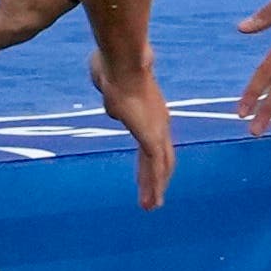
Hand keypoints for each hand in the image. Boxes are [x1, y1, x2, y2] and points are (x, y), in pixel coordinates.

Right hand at [93, 30, 175, 207]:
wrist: (121, 64)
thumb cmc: (112, 65)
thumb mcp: (108, 82)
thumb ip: (110, 93)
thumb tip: (110, 106)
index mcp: (150, 110)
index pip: (153, 140)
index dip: (150, 159)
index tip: (146, 172)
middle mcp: (159, 122)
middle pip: (161, 156)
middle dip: (155, 178)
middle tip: (154, 198)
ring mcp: (158, 130)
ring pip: (160, 166)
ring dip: (155, 188)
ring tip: (151, 206)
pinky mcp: (152, 137)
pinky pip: (155, 167)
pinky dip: (154, 185)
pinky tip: (153, 201)